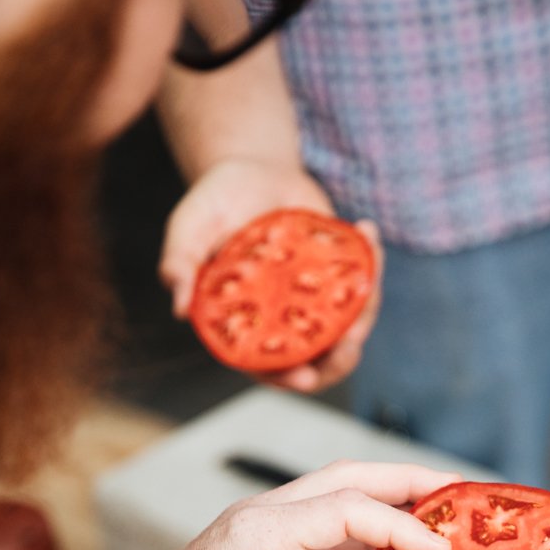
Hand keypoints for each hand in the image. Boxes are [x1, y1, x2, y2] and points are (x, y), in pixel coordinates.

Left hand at [106, 461, 458, 549]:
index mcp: (260, 532)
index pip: (347, 508)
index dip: (401, 525)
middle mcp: (265, 516)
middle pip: (349, 477)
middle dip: (408, 480)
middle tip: (463, 491)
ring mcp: (267, 527)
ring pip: (340, 493)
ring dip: (392, 499)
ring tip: (444, 512)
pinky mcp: (270, 546)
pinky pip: (330, 524)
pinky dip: (369, 529)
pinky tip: (401, 549)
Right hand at [159, 157, 382, 392]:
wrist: (252, 171)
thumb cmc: (214, 203)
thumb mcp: (190, 226)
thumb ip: (181, 262)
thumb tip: (178, 308)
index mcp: (245, 325)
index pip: (266, 367)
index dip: (286, 378)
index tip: (304, 377)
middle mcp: (283, 322)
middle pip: (316, 361)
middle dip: (338, 361)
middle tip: (350, 345)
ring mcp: (314, 303)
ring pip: (348, 326)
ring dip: (366, 311)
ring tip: (370, 276)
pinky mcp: (337, 279)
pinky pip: (362, 285)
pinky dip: (371, 263)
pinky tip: (368, 230)